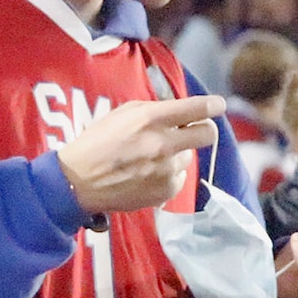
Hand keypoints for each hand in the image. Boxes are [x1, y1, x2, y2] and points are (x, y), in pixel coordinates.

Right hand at [57, 95, 223, 215]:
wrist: (79, 182)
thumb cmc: (97, 143)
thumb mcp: (121, 114)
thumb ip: (153, 111)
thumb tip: (180, 112)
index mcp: (150, 119)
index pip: (196, 109)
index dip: (212, 106)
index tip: (218, 105)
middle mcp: (162, 144)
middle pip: (207, 134)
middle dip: (204, 130)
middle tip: (193, 131)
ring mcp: (166, 170)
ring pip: (189, 157)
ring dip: (176, 154)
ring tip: (150, 158)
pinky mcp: (166, 191)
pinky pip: (179, 178)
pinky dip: (169, 175)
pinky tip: (148, 173)